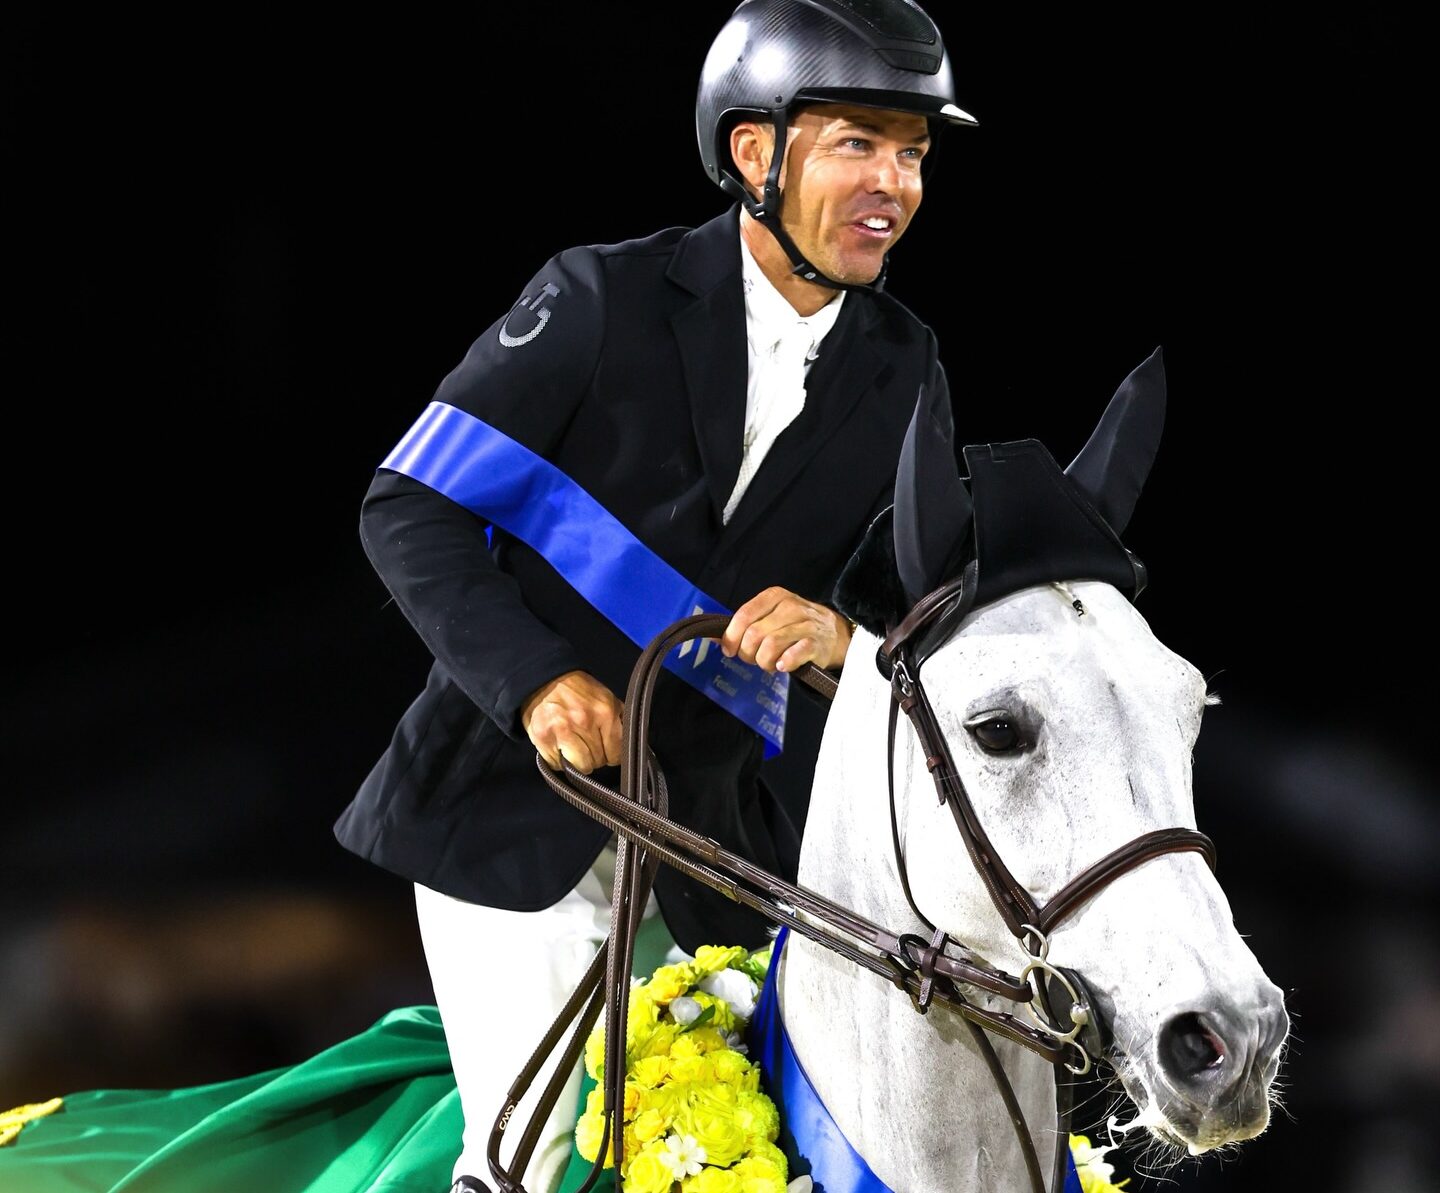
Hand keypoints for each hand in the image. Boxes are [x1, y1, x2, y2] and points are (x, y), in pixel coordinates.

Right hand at [521, 670, 623, 772]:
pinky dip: (558, 760)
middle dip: (594, 756)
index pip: (617, 754)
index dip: (612, 754)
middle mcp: (584, 721)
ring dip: (577, 762)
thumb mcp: (608, 699)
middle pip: (598, 762)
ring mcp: (562, 730)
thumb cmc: (579, 692)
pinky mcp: (543, 738)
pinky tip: (559, 746)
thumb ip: (620, 722)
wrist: (548, 680)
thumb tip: (628, 746)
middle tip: (587, 743)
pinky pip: (557, 766)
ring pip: (580, 768)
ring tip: (573, 747)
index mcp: (605, 712)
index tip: (606, 749)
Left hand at [720, 586, 853, 673]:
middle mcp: (790, 606)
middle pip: (754, 634)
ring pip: (770, 646)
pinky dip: (782, 664)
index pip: (744, 615)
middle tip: (753, 659)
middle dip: (747, 653)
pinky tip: (782, 665)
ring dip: (763, 662)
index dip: (731, 636)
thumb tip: (712, 637)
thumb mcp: (770, 616)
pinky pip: (792, 656)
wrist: (834, 633)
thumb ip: (744, 625)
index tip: (729, 650)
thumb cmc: (794, 626)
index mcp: (774, 596)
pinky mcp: (816, 644)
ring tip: (769, 663)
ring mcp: (805, 624)